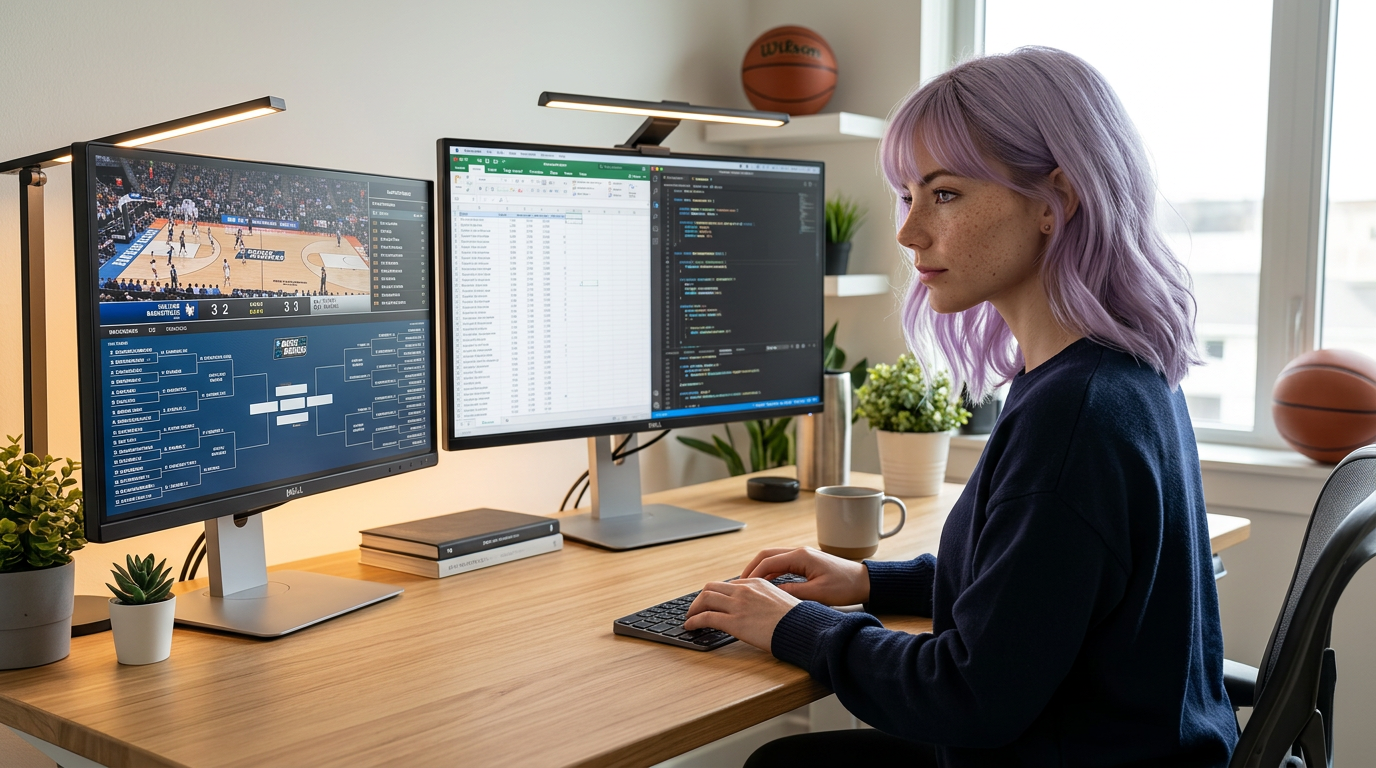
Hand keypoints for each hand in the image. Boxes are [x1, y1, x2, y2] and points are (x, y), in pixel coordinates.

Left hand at [684, 579, 799, 652]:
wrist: (802, 629)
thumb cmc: (797, 620)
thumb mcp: (782, 601)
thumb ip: (766, 600)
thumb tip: (760, 610)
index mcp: (757, 583)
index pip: (728, 585)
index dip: (717, 594)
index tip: (713, 603)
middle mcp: (745, 589)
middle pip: (711, 587)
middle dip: (701, 598)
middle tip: (696, 608)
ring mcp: (738, 604)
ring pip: (705, 598)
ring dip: (693, 608)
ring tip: (690, 618)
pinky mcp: (734, 621)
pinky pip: (706, 617)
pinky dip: (694, 620)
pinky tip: (690, 626)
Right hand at [740, 547, 870, 606]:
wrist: (864, 581)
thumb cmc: (845, 586)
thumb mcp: (818, 594)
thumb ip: (793, 593)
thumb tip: (772, 594)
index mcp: (801, 556)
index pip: (768, 561)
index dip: (753, 574)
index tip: (743, 586)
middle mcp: (799, 552)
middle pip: (767, 555)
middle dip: (751, 568)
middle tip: (740, 583)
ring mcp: (803, 555)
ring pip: (774, 558)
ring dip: (760, 569)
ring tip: (749, 584)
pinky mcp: (806, 561)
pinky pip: (782, 563)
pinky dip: (771, 571)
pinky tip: (767, 583)